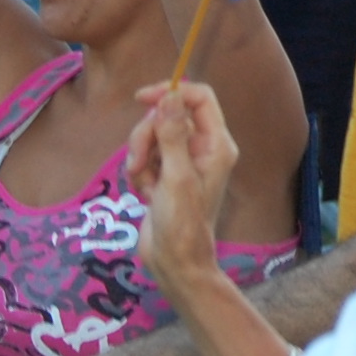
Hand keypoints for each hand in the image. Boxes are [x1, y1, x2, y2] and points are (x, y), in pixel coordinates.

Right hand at [125, 81, 238, 294]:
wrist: (174, 263)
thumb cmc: (182, 224)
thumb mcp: (176, 177)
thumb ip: (172, 134)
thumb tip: (171, 96)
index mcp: (216, 144)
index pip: (199, 98)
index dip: (172, 92)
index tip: (142, 99)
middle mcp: (203, 148)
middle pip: (169, 116)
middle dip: (147, 135)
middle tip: (138, 162)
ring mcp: (183, 161)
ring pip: (153, 136)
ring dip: (140, 156)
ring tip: (142, 183)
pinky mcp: (165, 174)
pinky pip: (146, 156)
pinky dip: (140, 172)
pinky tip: (144, 194)